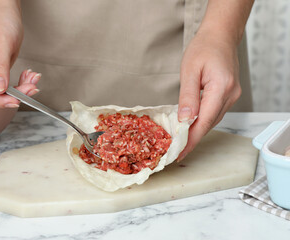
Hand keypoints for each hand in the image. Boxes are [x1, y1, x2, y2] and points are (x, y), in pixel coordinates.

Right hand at [0, 2, 38, 107]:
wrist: (5, 14)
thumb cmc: (0, 21)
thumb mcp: (2, 43)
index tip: (14, 101)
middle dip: (12, 94)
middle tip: (31, 89)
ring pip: (1, 91)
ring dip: (20, 89)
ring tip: (33, 81)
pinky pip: (7, 85)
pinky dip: (21, 84)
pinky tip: (29, 77)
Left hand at [177, 29, 241, 160]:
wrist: (220, 36)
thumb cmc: (203, 48)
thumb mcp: (189, 70)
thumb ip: (188, 96)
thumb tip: (185, 120)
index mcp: (222, 87)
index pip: (205, 121)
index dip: (192, 139)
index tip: (180, 152)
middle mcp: (231, 95)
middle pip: (209, 123)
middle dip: (192, 139)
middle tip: (176, 151)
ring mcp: (232, 96)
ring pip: (212, 120)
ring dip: (197, 131)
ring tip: (181, 142)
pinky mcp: (229, 95)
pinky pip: (214, 113)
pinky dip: (202, 121)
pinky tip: (191, 126)